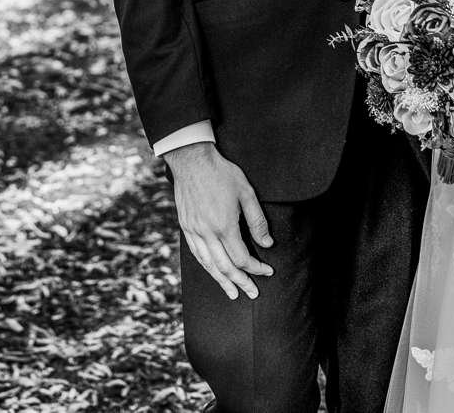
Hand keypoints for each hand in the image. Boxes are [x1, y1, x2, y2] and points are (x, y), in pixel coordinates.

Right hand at [162, 143, 272, 300]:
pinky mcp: (186, 227)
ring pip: (208, 264)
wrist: (192, 160)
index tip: (267, 270)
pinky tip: (214, 272)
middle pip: (225, 267)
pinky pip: (196, 254)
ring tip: (232, 293)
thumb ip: (257, 221)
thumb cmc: (222, 173)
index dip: (256, 268)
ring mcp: (194, 231)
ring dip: (222, 281)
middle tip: (252, 293)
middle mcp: (207, 232)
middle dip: (240, 282)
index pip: (242, 257)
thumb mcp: (246, 193)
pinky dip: (207, 267)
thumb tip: (267, 243)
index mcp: (224, 225)